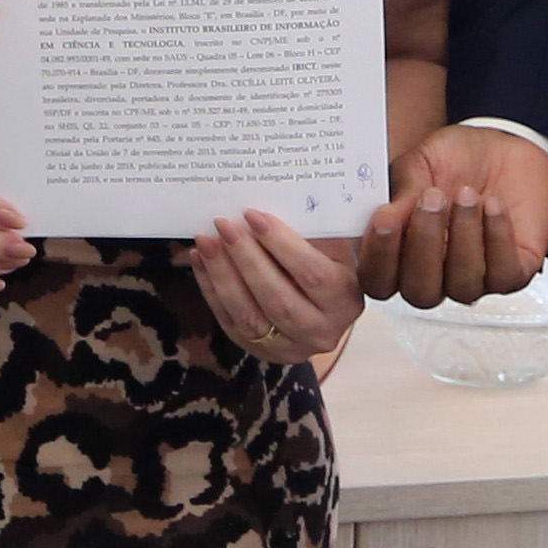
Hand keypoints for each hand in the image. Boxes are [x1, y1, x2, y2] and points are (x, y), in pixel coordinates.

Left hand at [186, 208, 364, 361]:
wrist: (325, 307)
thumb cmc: (329, 263)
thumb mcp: (334, 246)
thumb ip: (314, 229)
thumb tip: (277, 196)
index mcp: (346, 300)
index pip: (312, 274)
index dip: (281, 244)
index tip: (253, 215)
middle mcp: (322, 331)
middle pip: (277, 298)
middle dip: (246, 259)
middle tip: (224, 225)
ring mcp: (290, 347)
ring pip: (249, 315)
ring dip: (223, 275)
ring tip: (206, 241)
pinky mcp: (260, 351)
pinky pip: (230, 321)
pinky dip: (211, 289)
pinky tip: (201, 260)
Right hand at [365, 124, 547, 304]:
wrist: (500, 149)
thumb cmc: (453, 161)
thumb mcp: (418, 164)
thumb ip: (401, 193)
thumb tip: (387, 217)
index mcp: (399, 255)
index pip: (378, 280)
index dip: (378, 257)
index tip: (384, 219)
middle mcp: (432, 275)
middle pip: (420, 292)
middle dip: (425, 244)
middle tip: (432, 200)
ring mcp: (471, 279)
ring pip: (462, 285)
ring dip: (464, 236)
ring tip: (467, 194)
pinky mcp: (511, 274)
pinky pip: (503, 274)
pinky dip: (497, 237)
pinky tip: (493, 204)